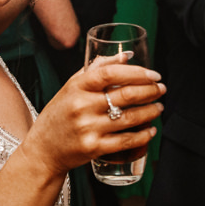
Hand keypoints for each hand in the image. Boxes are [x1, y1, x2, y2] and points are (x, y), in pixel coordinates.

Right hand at [24, 52, 162, 174]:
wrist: (43, 150)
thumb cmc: (59, 115)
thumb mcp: (71, 87)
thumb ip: (96, 69)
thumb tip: (125, 55)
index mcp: (76, 87)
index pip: (111, 73)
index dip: (137, 73)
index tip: (153, 75)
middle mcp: (82, 106)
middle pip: (126, 95)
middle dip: (150, 91)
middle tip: (161, 89)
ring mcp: (88, 128)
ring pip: (130, 118)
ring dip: (151, 112)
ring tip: (159, 107)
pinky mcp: (93, 148)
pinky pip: (125, 141)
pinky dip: (143, 135)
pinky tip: (151, 130)